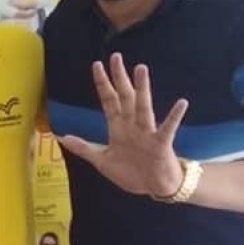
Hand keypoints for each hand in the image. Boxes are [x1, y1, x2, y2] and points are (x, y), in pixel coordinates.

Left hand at [58, 53, 187, 196]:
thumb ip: (84, 148)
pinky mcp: (160, 143)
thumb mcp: (101, 160)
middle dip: (120, 78)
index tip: (97, 65)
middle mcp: (132, 125)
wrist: (153, 187)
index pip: (109, 100)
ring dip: (142, 89)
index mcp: (118, 128)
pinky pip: (167, 128)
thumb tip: (62, 138)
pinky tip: (181, 103)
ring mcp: (147, 132)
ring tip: (141, 69)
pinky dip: (174, 117)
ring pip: (143, 107)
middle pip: (125, 97)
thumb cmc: (131, 172)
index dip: (103, 84)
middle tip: (116, 57)